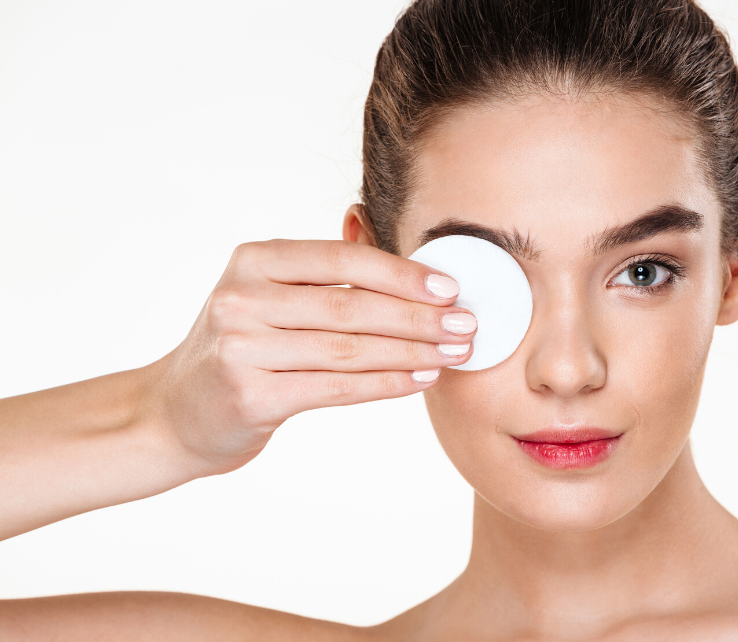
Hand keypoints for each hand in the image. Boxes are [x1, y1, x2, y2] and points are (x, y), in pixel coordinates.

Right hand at [146, 239, 474, 474]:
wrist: (175, 412)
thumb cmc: (241, 347)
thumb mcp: (268, 295)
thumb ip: (321, 270)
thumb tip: (384, 235)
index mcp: (253, 260)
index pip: (341, 260)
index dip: (401, 273)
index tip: (450, 287)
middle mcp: (242, 297)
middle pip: (351, 306)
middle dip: (419, 317)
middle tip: (466, 325)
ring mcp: (241, 347)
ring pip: (349, 349)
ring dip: (412, 351)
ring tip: (454, 353)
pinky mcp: (250, 395)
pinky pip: (336, 388)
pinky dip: (385, 384)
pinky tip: (419, 379)